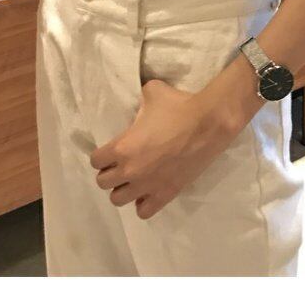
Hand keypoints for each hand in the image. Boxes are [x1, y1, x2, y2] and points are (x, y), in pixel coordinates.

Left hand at [90, 78, 234, 219]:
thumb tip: (139, 100)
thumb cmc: (178, 106)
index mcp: (122, 147)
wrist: (208, 123)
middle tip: (122, 163)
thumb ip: (138, 100)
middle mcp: (130, 170)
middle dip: (110, 172)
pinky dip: (143, 203)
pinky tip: (148, 191)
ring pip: (118, 200)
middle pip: (103, 183)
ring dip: (123, 189)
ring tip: (134, 179)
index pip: (96, 160)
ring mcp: (147, 185)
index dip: (102, 154)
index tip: (110, 150)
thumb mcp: (152, 92)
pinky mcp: (165, 194)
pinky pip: (143, 211)